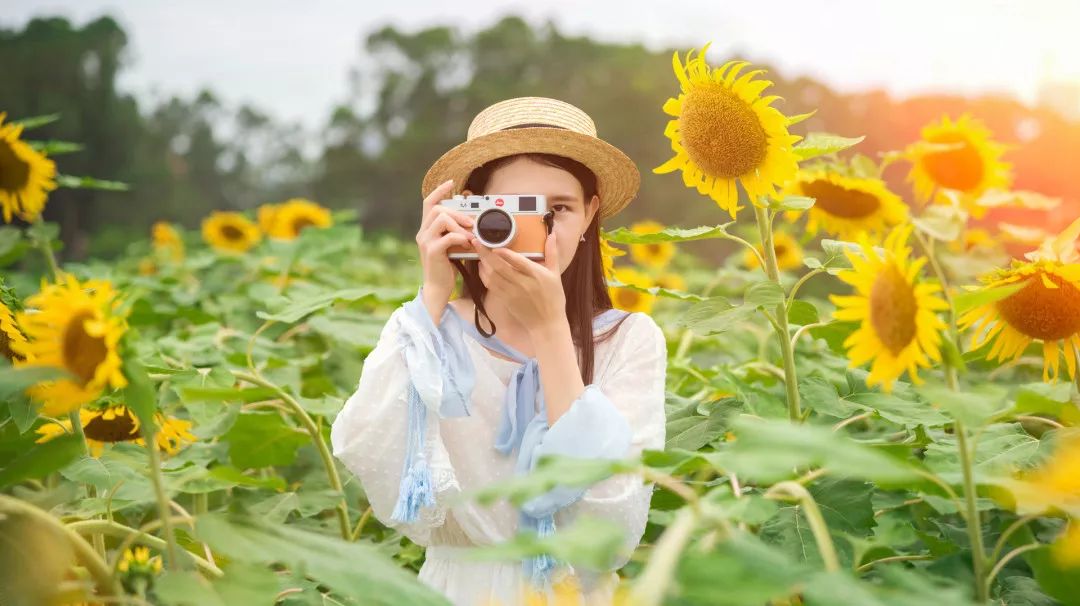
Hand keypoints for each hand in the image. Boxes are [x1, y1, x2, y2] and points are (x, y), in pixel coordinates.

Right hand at [416, 179, 474, 320]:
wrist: (438, 288)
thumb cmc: (446, 267)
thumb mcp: (451, 246)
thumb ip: (456, 232)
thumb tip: (472, 222)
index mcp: (426, 230)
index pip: (428, 203)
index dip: (439, 191)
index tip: (451, 183)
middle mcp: (423, 233)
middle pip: (437, 209)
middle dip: (457, 212)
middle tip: (471, 222)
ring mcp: (426, 242)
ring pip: (441, 219)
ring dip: (459, 224)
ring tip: (470, 234)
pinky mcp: (432, 252)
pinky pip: (447, 236)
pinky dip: (460, 237)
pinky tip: (467, 243)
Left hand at [473, 232, 566, 334]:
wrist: (547, 324)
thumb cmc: (553, 299)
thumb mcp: (556, 275)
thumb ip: (552, 254)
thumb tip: (552, 235)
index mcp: (535, 274)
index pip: (517, 261)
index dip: (504, 253)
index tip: (494, 244)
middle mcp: (522, 283)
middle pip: (500, 267)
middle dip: (486, 254)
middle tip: (476, 242)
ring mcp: (512, 293)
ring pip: (493, 276)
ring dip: (483, 264)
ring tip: (477, 252)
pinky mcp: (505, 300)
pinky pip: (491, 286)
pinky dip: (484, 276)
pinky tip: (482, 268)